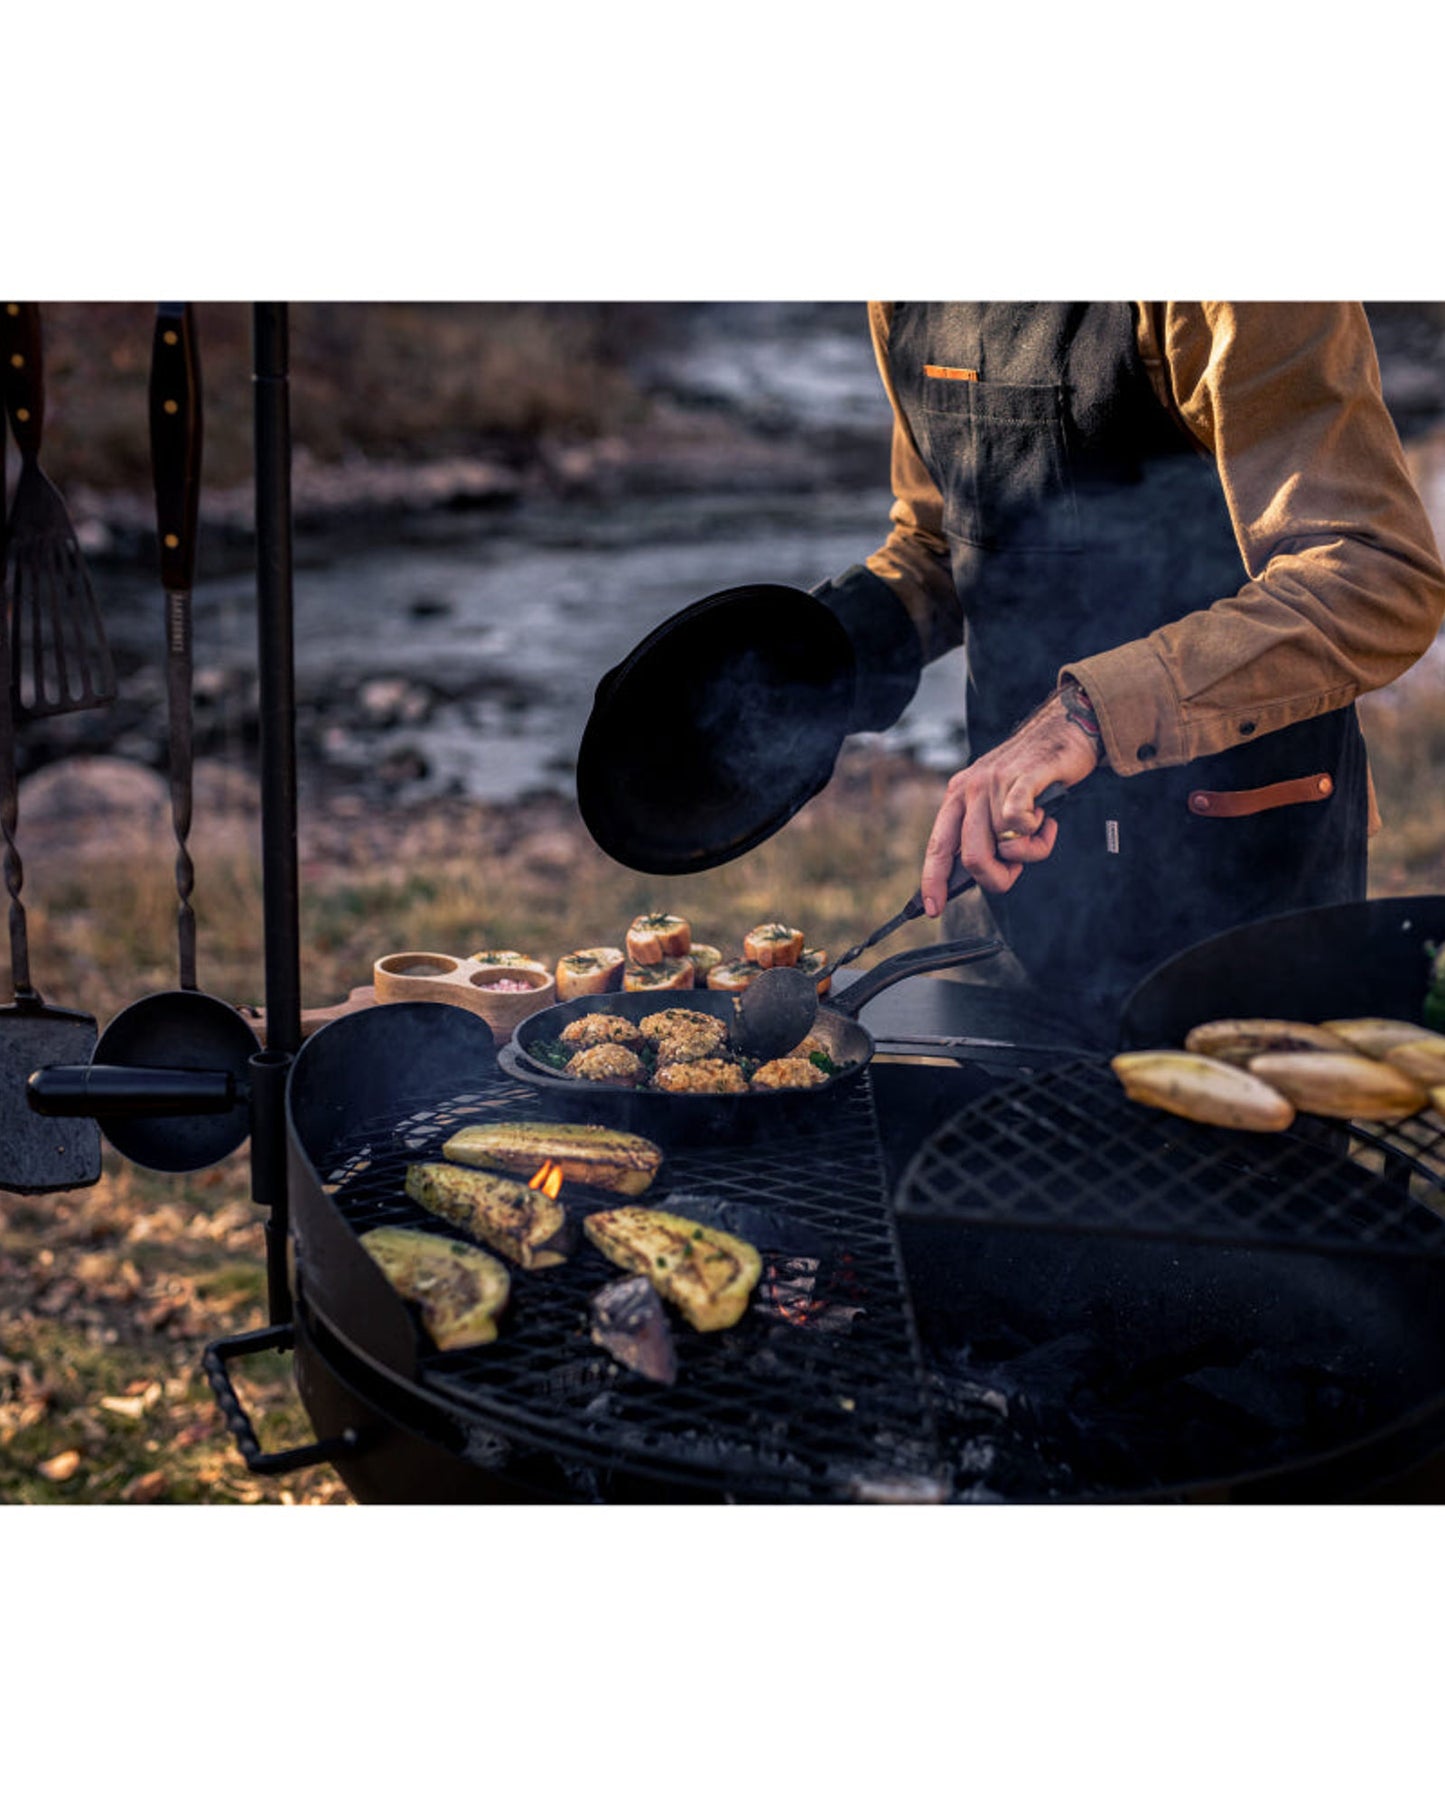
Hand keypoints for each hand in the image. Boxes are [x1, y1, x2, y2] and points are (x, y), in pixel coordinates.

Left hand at [921, 690, 1101, 912]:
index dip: (933, 880)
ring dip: (1030, 851)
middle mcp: (971, 789)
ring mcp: (996, 782)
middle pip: (972, 856)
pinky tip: (1043, 819)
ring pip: (1005, 845)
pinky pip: (1019, 822)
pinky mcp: (1024, 778)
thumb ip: (986, 835)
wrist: (1062, 731)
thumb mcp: (996, 803)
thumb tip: (980, 876)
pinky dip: (1037, 833)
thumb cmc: (1032, 775)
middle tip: (1015, 874)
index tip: (932, 908)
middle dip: (996, 878)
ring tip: (1040, 831)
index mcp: (958, 796)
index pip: (938, 846)